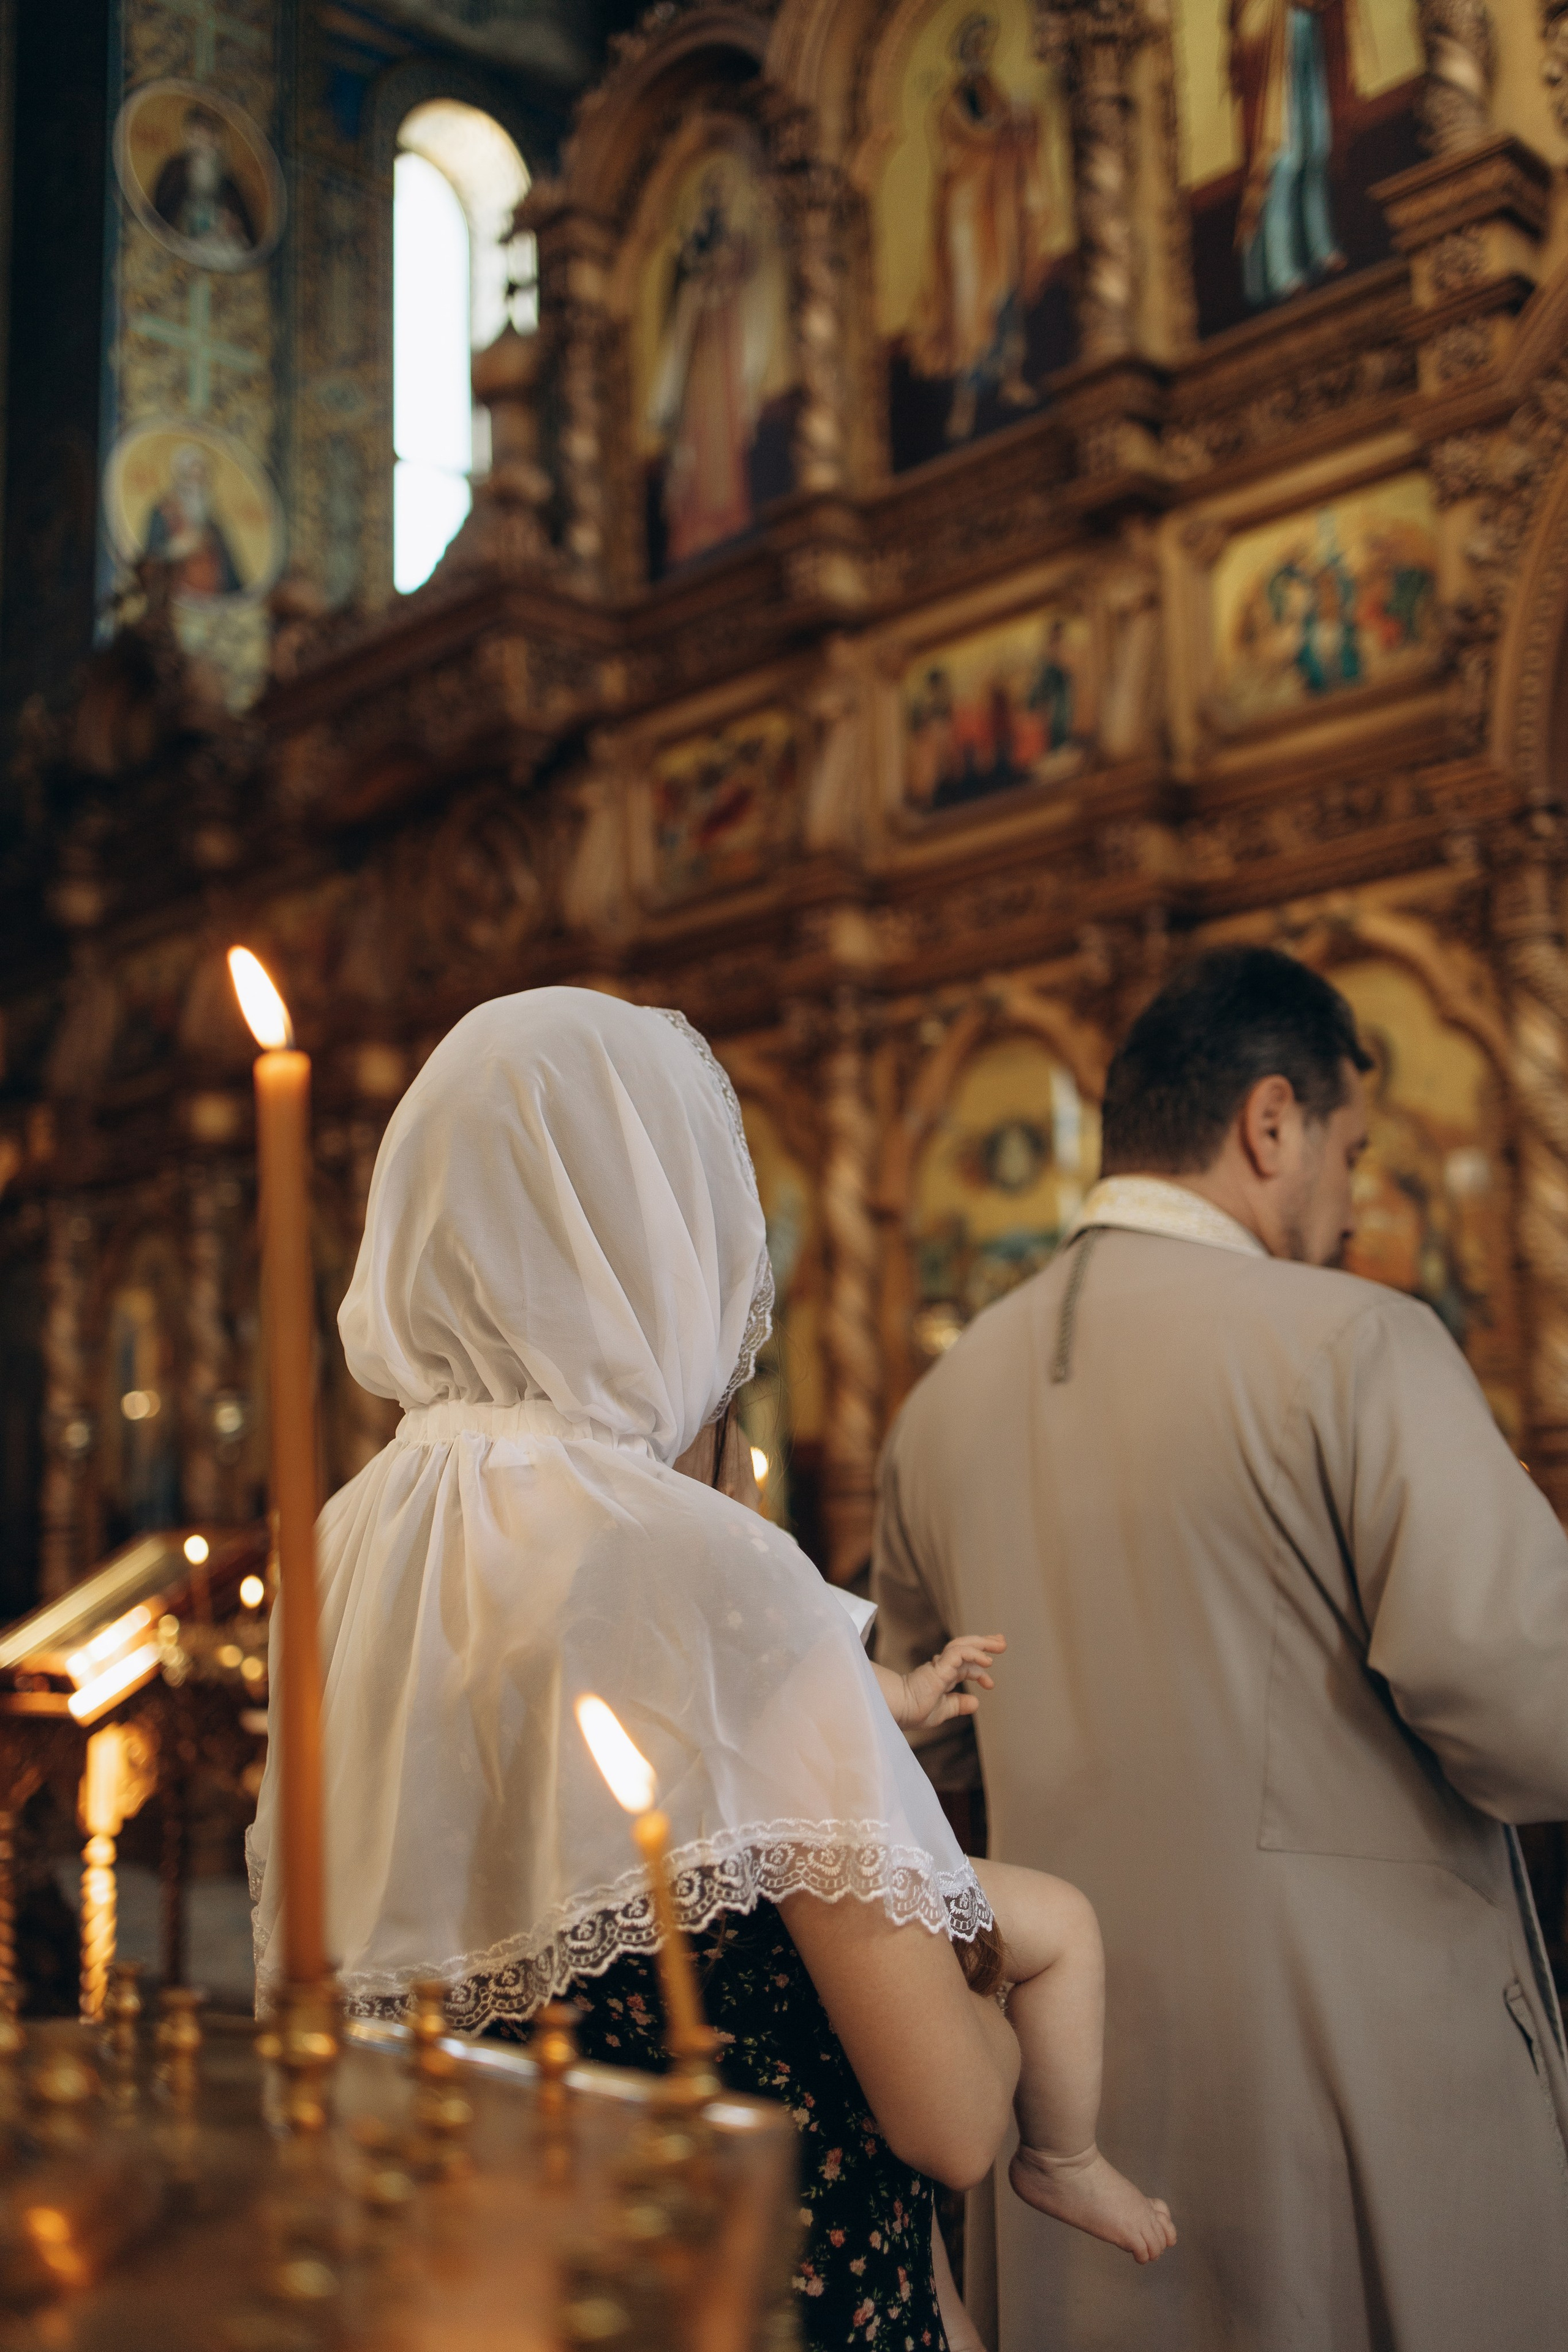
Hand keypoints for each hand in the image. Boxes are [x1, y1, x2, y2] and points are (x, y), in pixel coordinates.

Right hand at [887, 1634, 1005, 1728]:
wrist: (895, 1711)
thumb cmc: (912, 1711)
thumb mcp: (941, 1710)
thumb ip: (957, 1705)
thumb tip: (976, 1703)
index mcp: (942, 1676)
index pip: (964, 1665)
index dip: (979, 1671)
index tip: (990, 1684)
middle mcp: (941, 1667)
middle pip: (966, 1648)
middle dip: (984, 1643)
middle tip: (1002, 1642)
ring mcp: (939, 1665)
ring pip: (963, 1645)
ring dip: (983, 1643)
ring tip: (1000, 1644)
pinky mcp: (938, 1667)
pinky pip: (959, 1654)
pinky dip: (974, 1655)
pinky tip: (987, 1661)